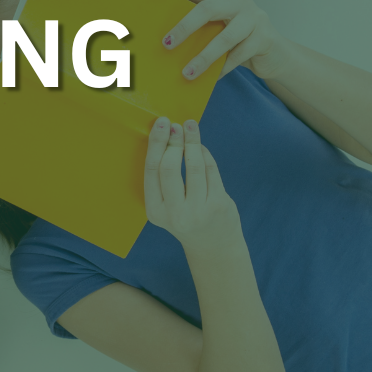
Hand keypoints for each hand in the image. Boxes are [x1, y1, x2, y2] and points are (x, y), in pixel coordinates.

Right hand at [144, 119, 240, 250]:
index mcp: (155, 211)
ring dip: (192, 142)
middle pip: (169, 167)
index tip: (161, 123)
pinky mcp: (219, 206)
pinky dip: (205, 154)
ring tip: (190, 127)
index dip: (156, 144)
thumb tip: (166, 137)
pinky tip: (201, 146)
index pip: (152, 171)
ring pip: (194, 166)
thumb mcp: (166, 206)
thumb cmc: (186, 218)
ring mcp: (199, 211)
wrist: (214, 247)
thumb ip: (163, 179)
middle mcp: (175, 213)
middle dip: (173, 141)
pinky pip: (211, 171)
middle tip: (175, 124)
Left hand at [152, 0, 293, 80]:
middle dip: (185, 26)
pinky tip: (210, 78)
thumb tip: (166, 40)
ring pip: (225, 38)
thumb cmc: (240, 40)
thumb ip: (202, 26)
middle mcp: (239, 3)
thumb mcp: (221, 28)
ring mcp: (254, 19)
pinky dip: (222, 68)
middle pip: (208, 9)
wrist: (276, 55)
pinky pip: (238, 56)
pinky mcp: (264, 38)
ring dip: (203, 57)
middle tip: (166, 44)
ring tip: (187, 72)